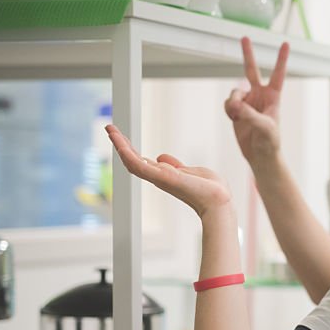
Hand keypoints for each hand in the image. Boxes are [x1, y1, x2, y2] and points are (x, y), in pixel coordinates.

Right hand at [107, 124, 230, 217]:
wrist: (219, 200)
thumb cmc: (211, 190)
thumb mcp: (191, 171)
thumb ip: (176, 166)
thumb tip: (161, 157)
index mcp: (165, 175)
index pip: (142, 161)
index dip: (130, 149)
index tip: (121, 136)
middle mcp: (159, 177)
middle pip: (133, 160)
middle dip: (120, 144)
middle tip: (110, 128)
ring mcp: (158, 178)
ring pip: (132, 162)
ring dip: (120, 145)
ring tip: (110, 130)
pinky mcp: (161, 177)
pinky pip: (139, 166)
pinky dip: (128, 154)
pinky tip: (120, 143)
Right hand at [224, 37, 289, 166]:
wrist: (259, 155)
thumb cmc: (269, 141)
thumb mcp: (264, 128)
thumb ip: (250, 114)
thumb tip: (236, 104)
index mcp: (273, 96)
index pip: (278, 74)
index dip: (281, 59)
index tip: (286, 43)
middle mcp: (260, 95)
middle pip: (252, 70)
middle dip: (248, 54)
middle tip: (245, 37)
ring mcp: (248, 101)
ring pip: (234, 91)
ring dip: (233, 102)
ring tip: (236, 114)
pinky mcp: (237, 109)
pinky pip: (228, 103)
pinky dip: (228, 110)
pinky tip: (234, 119)